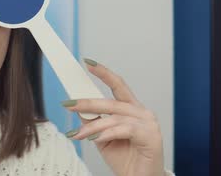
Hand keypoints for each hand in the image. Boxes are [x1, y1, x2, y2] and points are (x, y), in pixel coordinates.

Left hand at [61, 58, 165, 175]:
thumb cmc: (125, 159)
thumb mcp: (102, 137)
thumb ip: (94, 121)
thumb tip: (78, 108)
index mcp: (132, 109)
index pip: (117, 85)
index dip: (103, 73)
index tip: (88, 62)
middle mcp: (142, 112)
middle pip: (112, 101)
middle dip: (87, 102)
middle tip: (68, 104)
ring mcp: (149, 124)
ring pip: (114, 117)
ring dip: (92, 127)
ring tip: (77, 135)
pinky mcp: (151, 136)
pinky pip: (124, 130)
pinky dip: (108, 133)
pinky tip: (96, 139)